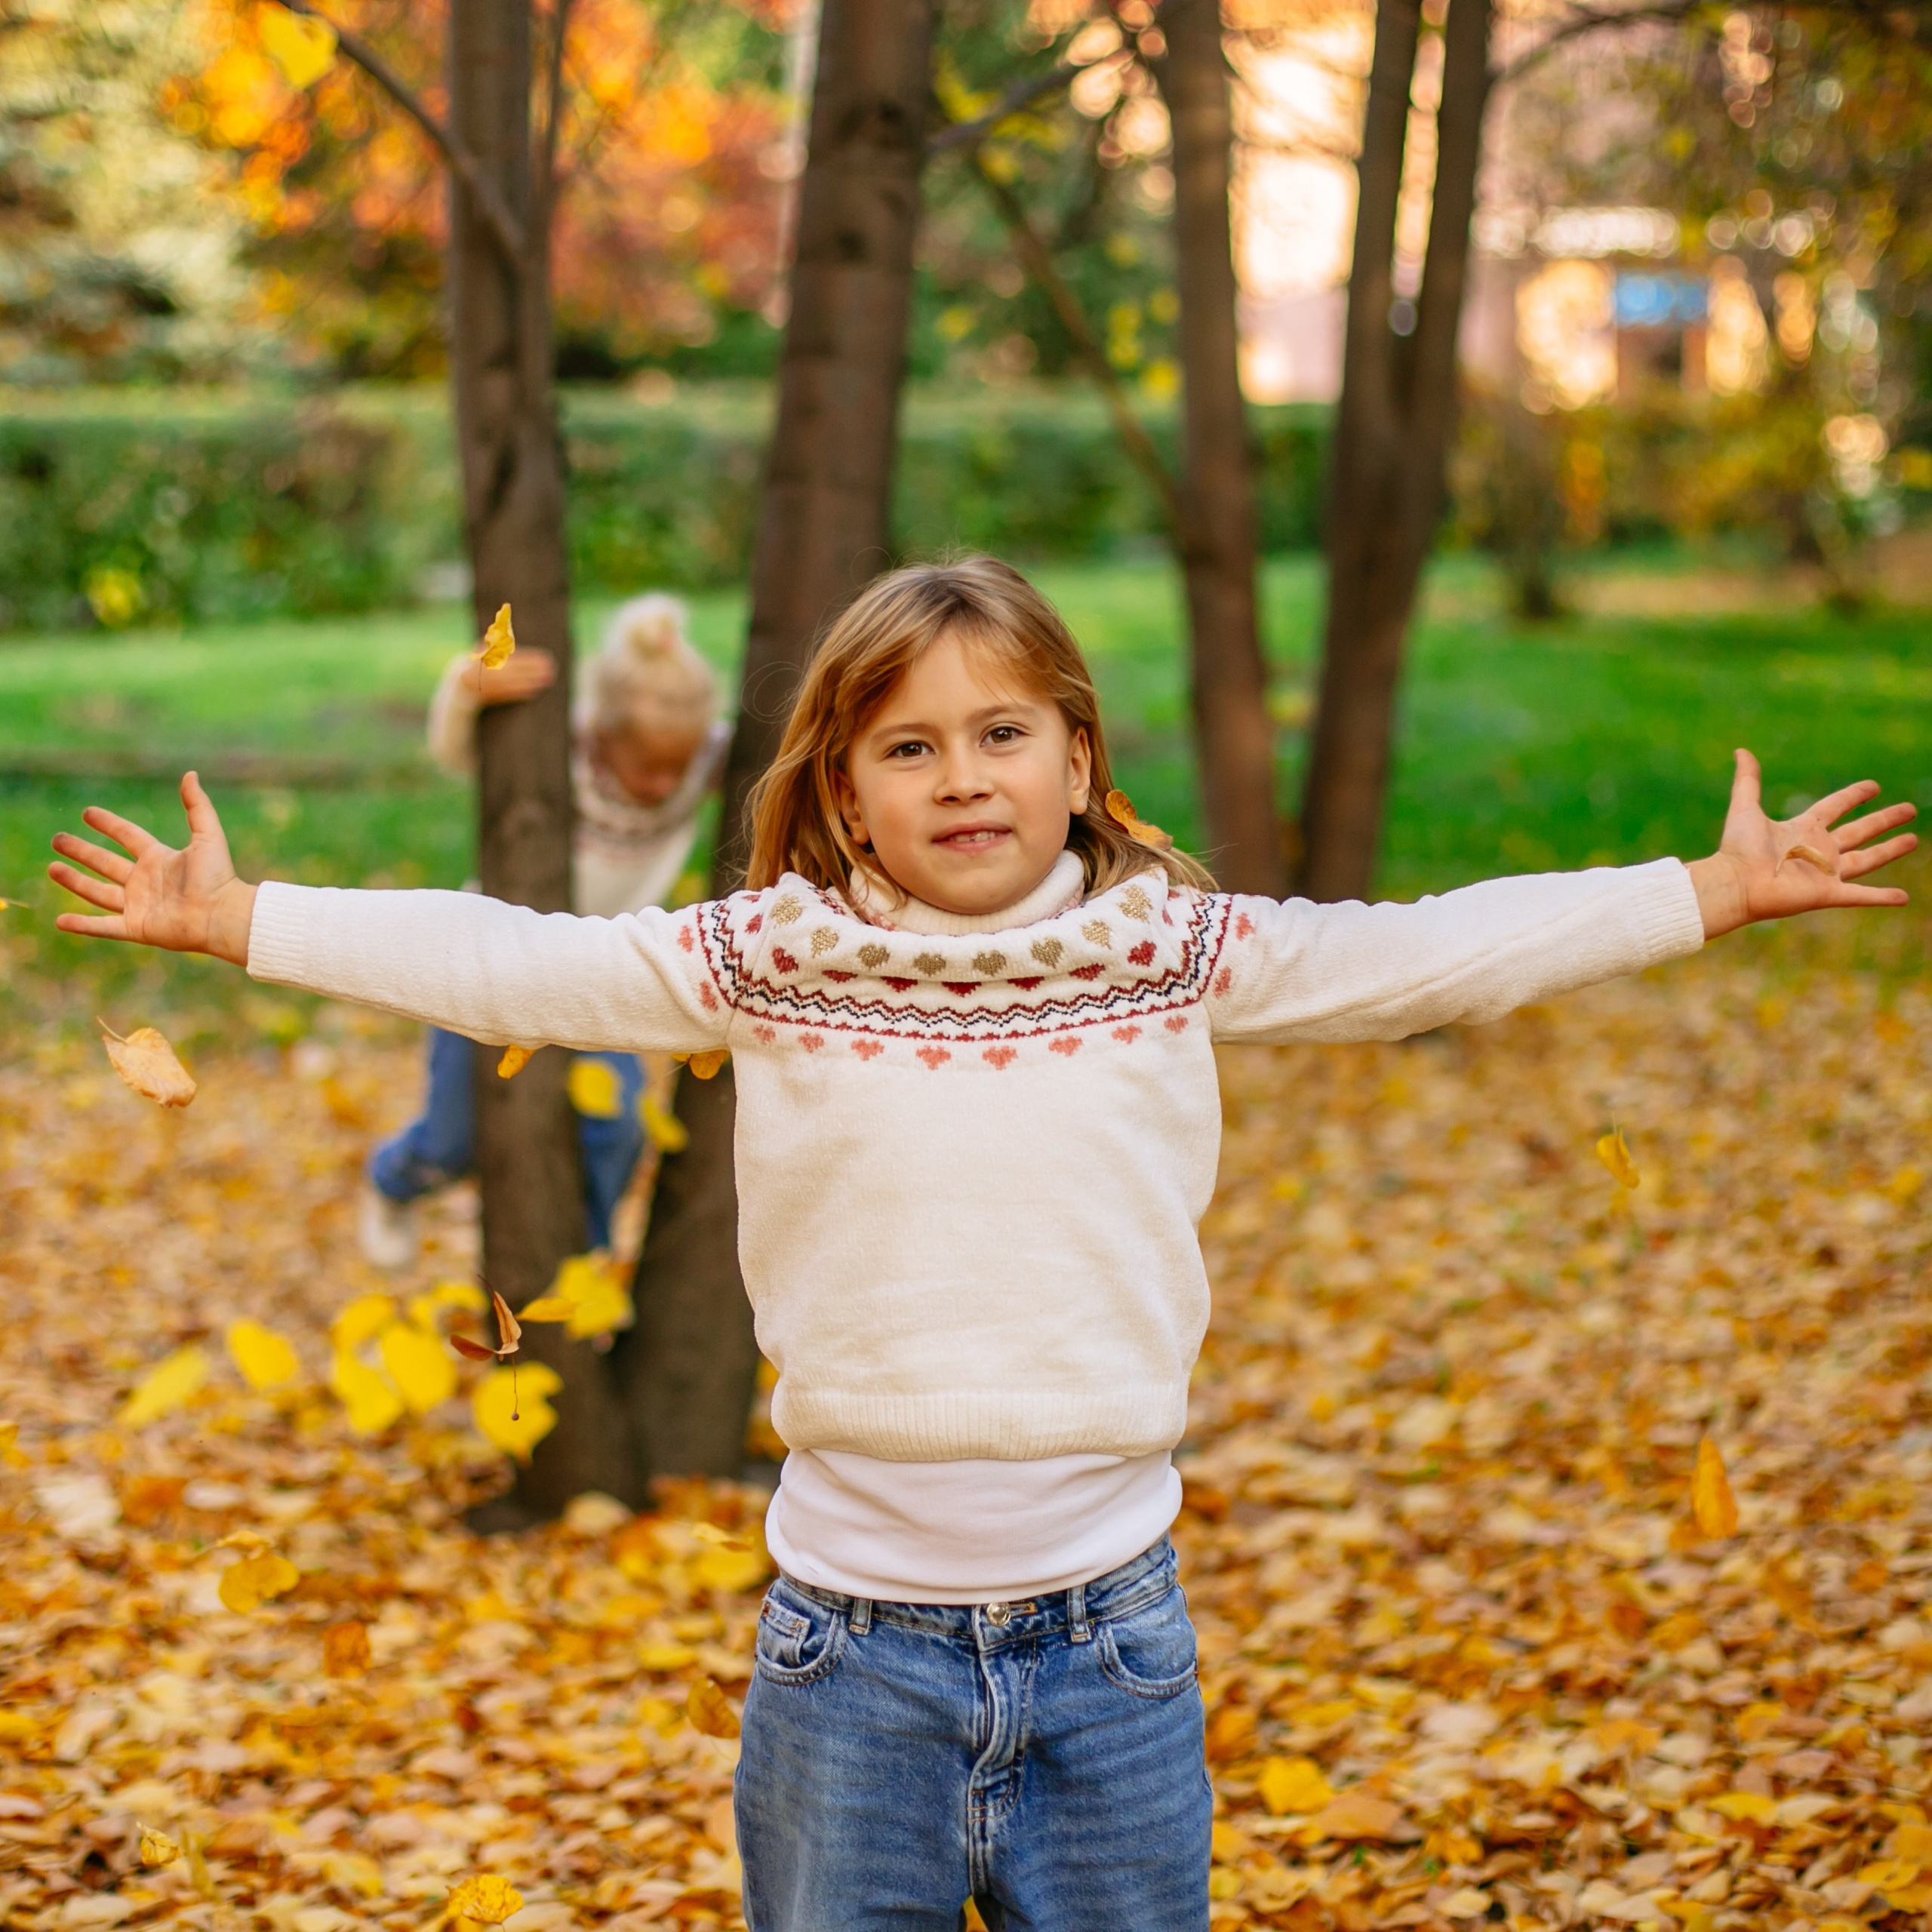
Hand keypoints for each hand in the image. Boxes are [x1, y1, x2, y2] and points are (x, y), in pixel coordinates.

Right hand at [48, 772, 257, 965]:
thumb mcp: (208, 836)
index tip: (87, 813)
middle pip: (106, 863)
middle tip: (57, 839)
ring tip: (51, 868)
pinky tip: (59, 921)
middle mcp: (145, 881)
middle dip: (82, 852)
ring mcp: (139, 905)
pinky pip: (103, 926)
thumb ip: (197, 806)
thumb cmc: (219, 877)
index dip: (109, 824)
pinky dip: (82, 925)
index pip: (128, 837)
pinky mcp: (136, 928)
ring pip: (98, 892)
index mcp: (160, 859)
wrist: (223, 915)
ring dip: (74, 881)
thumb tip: (190, 774)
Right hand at [461, 647, 556, 705]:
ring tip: (548, 680)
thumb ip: (497, 638)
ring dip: (533, 681)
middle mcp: (491, 669)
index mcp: (490, 656)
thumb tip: (506, 624)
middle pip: (518, 669)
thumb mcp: (484, 648)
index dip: (531, 658)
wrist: (462, 684)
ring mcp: (492, 683)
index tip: (545, 658)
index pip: (515, 657)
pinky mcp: (492, 695)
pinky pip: (509, 694)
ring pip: (515, 682)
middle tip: (551, 668)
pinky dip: (522, 693)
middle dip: (535, 669)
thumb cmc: (478, 663)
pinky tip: (535, 692)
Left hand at [1687, 749, 1917, 939]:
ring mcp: (1824, 873)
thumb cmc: (1737, 849)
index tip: (1873, 787)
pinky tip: (1904, 898)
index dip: (1853, 796)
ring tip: (1913, 840)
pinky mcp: (1828, 894)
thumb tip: (1740, 750)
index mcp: (1802, 828)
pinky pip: (1861, 895)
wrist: (1734, 883)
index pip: (1835, 807)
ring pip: (1867, 859)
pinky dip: (1882, 897)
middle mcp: (1818, 850)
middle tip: (1910, 809)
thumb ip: (1747, 780)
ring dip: (1890, 850)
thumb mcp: (1745, 808)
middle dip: (1884, 820)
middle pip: (1859, 831)